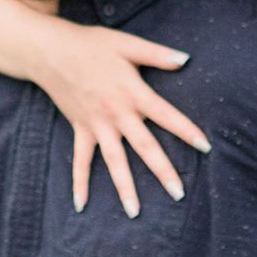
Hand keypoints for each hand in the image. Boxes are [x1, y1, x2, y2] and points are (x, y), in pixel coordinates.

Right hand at [31, 21, 211, 216]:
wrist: (50, 51)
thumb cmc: (91, 44)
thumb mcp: (127, 44)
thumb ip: (157, 54)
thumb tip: (186, 59)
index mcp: (133, 93)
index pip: (167, 116)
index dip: (187, 131)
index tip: (206, 147)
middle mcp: (116, 114)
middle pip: (144, 147)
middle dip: (163, 171)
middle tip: (179, 194)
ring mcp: (96, 125)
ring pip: (114, 161)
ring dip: (124, 187)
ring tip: (135, 212)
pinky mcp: (80, 129)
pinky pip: (80, 161)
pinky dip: (80, 183)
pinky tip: (81, 205)